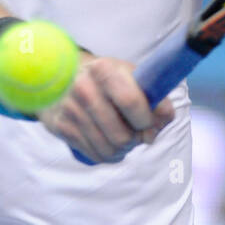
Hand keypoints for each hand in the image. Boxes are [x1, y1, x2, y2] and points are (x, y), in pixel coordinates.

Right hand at [36, 55, 175, 163]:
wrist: (68, 77)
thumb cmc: (111, 79)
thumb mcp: (134, 78)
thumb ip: (156, 97)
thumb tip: (163, 120)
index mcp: (104, 69)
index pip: (130, 102)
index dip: (146, 120)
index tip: (151, 123)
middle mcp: (82, 88)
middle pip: (120, 135)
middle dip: (136, 139)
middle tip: (139, 133)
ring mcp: (69, 109)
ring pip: (109, 149)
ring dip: (124, 149)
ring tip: (127, 137)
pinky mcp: (61, 127)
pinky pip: (95, 155)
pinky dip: (109, 154)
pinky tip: (111, 140)